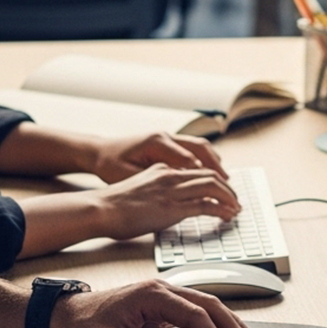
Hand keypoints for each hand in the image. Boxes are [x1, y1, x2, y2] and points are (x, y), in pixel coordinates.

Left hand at [49, 278, 260, 327]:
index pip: (196, 317)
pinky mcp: (164, 305)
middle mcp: (163, 289)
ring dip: (231, 325)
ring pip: (209, 306)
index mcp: (152, 295)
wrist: (67, 316)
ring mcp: (165, 295)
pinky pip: (199, 312)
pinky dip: (218, 325)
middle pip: (211, 306)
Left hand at [90, 132, 227, 182]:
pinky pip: (192, 149)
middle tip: (229, 187)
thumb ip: (153, 181)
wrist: (97, 152)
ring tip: (225, 181)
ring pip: (199, 146)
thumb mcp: (128, 176)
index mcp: (157, 142)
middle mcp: (165, 136)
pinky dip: (204, 160)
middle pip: (201, 149)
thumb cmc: (109, 165)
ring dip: (213, 162)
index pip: (190, 160)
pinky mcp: (167, 143)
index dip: (206, 177)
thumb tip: (176, 189)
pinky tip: (209, 175)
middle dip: (217, 168)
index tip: (218, 191)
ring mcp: (167, 137)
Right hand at [92, 162, 239, 238]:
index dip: (214, 180)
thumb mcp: (140, 189)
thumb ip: (157, 191)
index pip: (196, 170)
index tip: (222, 190)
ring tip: (236, 209)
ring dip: (229, 198)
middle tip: (235, 200)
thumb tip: (168, 203)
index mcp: (162, 169)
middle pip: (210, 175)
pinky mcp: (173, 207)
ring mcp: (172, 190)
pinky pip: (206, 205)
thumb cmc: (114, 205)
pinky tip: (227, 216)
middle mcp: (170, 175)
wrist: (101, 209)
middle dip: (227, 188)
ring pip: (213, 186)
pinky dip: (221, 210)